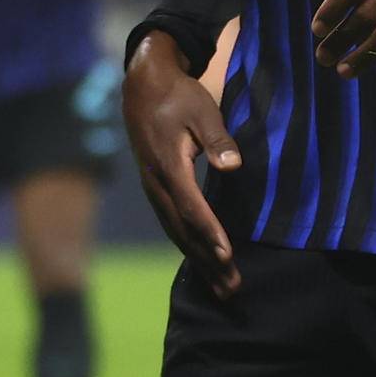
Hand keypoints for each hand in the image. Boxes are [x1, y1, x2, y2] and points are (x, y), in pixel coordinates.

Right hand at [124, 31, 241, 298]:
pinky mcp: (155, 190)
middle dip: (208, 261)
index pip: (191, 206)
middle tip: (232, 288)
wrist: (142, 87)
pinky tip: (202, 264)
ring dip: (199, 262)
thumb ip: (217, 138)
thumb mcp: (202, 109)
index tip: (227, 255)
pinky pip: (171, 225)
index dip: (210, 233)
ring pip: (175, 232)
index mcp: (168, 165)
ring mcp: (152, 189)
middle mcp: (156, 183)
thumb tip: (233, 165)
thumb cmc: (178, 96)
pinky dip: (187, 248)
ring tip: (222, 289)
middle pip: (183, 230)